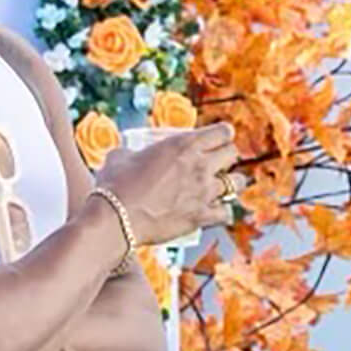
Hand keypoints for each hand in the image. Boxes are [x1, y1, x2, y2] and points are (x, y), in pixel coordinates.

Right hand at [94, 123, 242, 246]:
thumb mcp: (120, 157)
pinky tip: (212, 211)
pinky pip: (226, 213)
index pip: (222, 132)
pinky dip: (220, 212)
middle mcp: (200, 166)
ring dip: (229, 183)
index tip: (216, 139)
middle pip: (232, 154)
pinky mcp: (201, 217)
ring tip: (217, 187)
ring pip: (236, 183)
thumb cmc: (114, 185)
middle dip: (226, 157)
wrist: (115, 218)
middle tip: (215, 162)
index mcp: (183, 145)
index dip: (221, 134)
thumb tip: (129, 156)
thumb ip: (134, 153)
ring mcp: (204, 192)